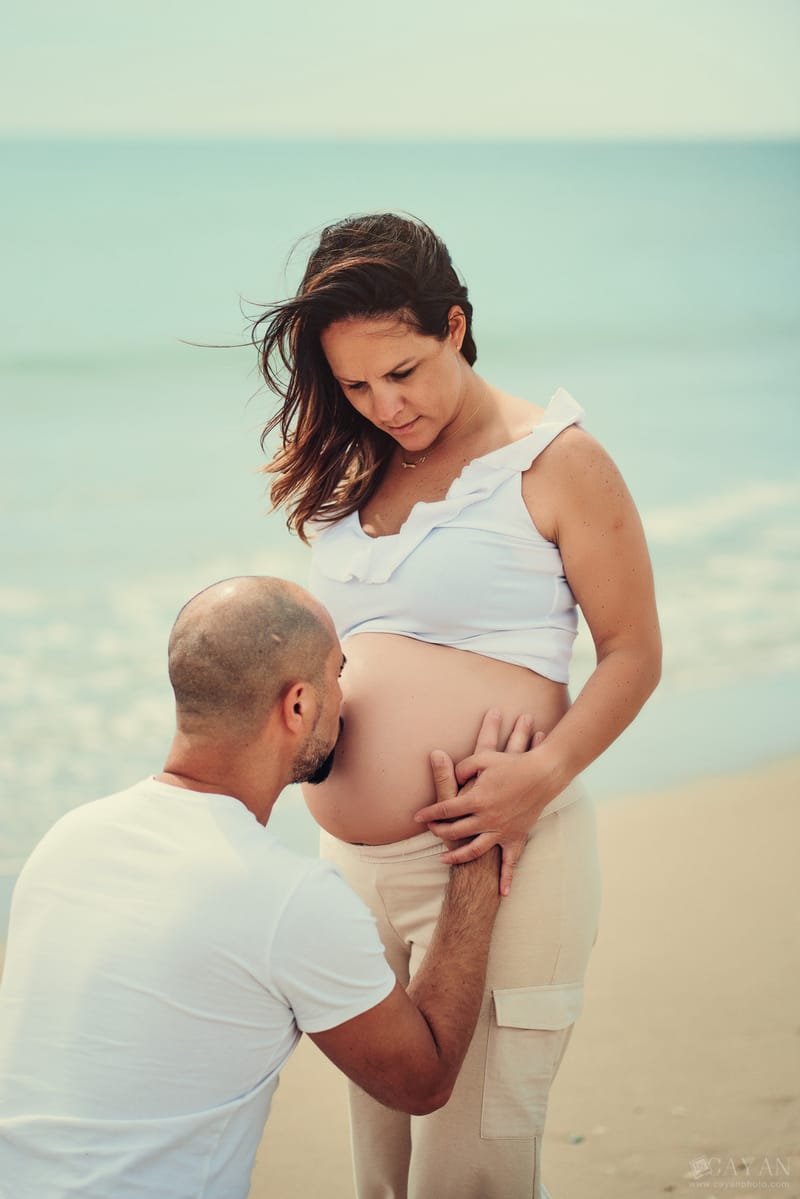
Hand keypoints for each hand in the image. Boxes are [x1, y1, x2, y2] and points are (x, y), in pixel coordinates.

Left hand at [421, 710, 545, 895]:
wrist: (543, 774)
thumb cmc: (512, 764)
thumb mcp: (483, 759)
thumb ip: (462, 768)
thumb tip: (452, 777)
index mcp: (476, 799)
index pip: (445, 810)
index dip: (429, 813)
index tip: (417, 817)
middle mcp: (486, 819)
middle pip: (455, 831)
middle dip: (438, 832)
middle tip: (430, 830)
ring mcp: (501, 831)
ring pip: (473, 850)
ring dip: (456, 856)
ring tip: (443, 859)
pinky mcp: (515, 837)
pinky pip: (510, 862)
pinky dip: (506, 878)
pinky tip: (501, 892)